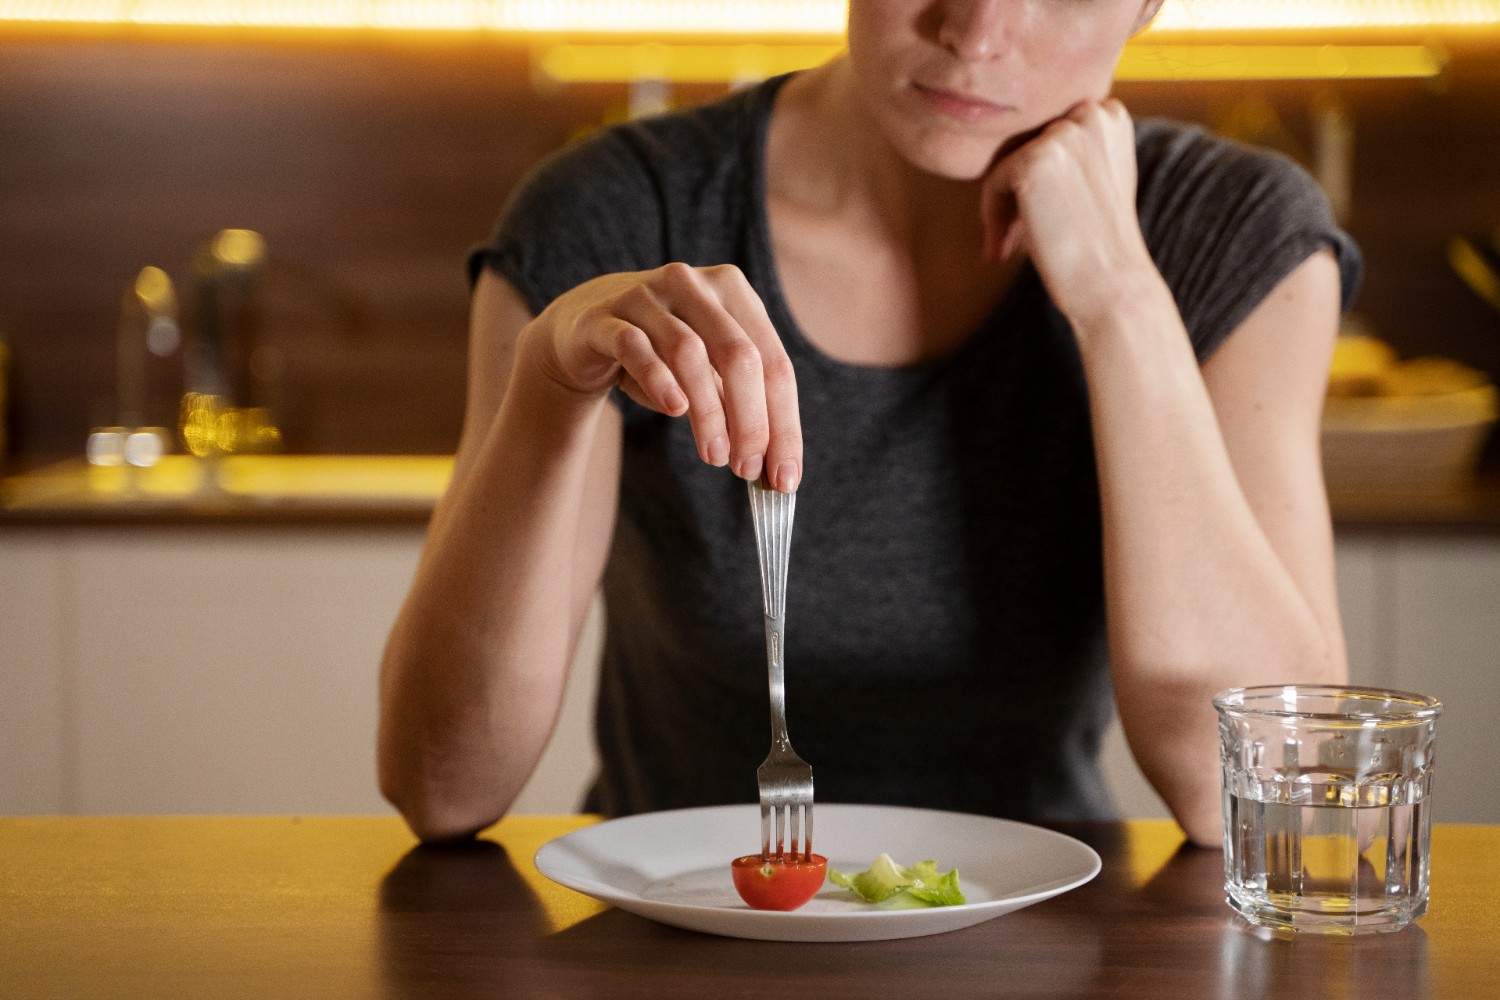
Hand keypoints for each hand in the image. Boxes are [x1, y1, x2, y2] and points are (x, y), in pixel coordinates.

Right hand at [520, 262, 802, 491]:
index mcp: (733, 293)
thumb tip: (770, 465)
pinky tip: (675, 410)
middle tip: (747, 469)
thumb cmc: (660, 356)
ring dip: (708, 412)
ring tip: (714, 455)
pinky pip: (636, 347)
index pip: (774, 362)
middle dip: (751, 421)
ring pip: (690, 353)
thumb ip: (738, 406)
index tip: (785, 476)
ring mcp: (647, 295)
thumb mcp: (707, 375)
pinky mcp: (605, 317)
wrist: (584, 333)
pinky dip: (659, 380)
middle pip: (739, 355)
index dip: (784, 423)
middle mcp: (694, 285)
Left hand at [979, 99, 1158, 327]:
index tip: (1029, 220)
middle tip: (1013, 239)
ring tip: (1006, 248)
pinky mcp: (1036, 158)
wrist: (1112, 283)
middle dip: (1015, 192)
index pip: (1046, 134)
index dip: (1034, 178)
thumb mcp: (1097, 179)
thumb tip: (1017, 150)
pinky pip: (993, 181)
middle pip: (1025, 145)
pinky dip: (992, 217)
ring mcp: (1064, 133)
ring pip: (1006, 163)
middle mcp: (1091, 113)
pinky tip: (1002, 251)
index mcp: (1109, 114)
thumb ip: (1071, 153)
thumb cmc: (1100, 242)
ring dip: (1000, 208)